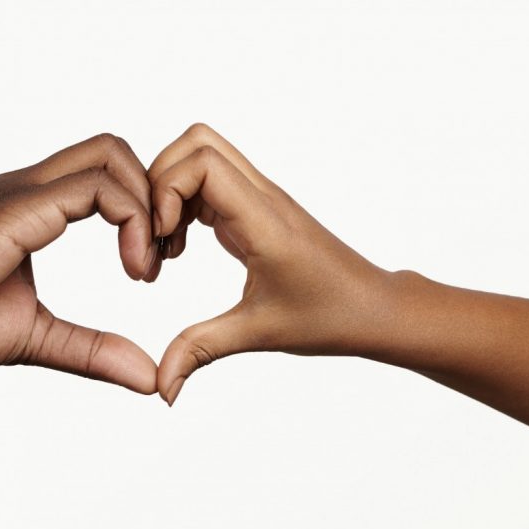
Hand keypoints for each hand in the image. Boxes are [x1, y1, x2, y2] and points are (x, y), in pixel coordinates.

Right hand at [0, 134, 159, 393]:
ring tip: (145, 268)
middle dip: (156, 196)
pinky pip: (95, 187)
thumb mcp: (37, 336)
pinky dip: (131, 220)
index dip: (143, 210)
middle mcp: (29, 188)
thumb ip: (92, 350)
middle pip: (114, 149)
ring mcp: (22, 192)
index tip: (149, 268)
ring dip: (149, 208)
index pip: (104, 173)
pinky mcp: (19, 209)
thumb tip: (147, 377)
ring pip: (112, 155)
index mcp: (31, 207)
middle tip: (160, 259)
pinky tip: (130, 268)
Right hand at [149, 124, 393, 403]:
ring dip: (170, 191)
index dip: (167, 191)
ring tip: (166, 244)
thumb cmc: (329, 316)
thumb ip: (200, 350)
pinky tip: (181, 247)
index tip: (162, 240)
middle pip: (197, 141)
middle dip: (160, 181)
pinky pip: (209, 181)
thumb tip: (161, 387)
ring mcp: (259, 198)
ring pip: (201, 154)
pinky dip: (183, 203)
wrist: (374, 308)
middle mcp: (261, 197)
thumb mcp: (257, 333)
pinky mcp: (255, 208)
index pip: (203, 163)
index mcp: (264, 220)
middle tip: (154, 235)